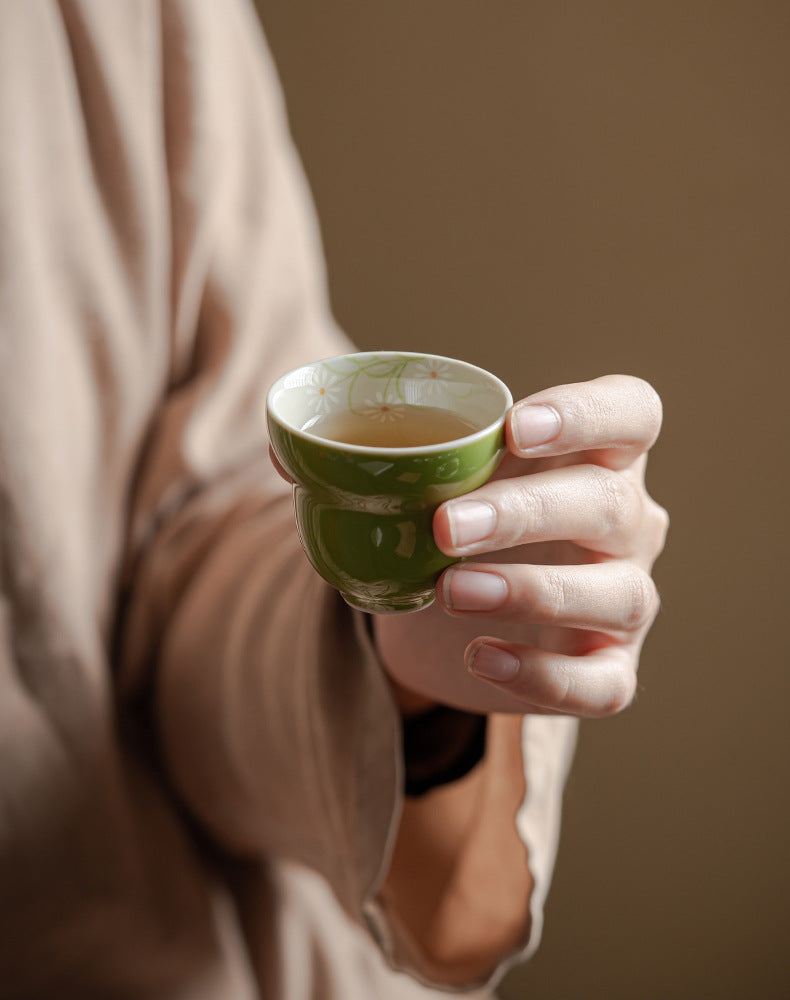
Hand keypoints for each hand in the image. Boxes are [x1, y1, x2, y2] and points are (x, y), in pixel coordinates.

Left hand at [373, 375, 667, 717]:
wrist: (451, 622)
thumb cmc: (450, 530)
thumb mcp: (421, 485)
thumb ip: (366, 462)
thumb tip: (282, 453)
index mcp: (595, 455)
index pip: (630, 413)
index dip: (586, 413)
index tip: (513, 428)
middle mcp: (628, 524)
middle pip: (612, 504)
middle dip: (527, 511)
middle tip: (445, 526)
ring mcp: (626, 598)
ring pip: (619, 594)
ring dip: (533, 591)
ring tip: (449, 591)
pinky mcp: (609, 670)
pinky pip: (602, 684)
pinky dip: (543, 675)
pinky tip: (480, 656)